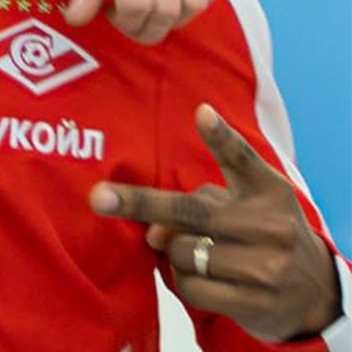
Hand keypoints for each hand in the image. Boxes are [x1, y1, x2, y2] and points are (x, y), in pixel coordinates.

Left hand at [53, 0, 218, 43]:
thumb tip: (78, 20)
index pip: (136, 0)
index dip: (124, 22)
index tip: (109, 14)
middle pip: (169, 7)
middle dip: (147, 29)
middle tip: (128, 22)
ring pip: (195, 1)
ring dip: (172, 21)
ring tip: (148, 11)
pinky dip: (193, 3)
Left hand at [88, 105, 340, 340]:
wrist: (317, 295)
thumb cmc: (265, 239)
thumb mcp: (250, 209)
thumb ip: (201, 205)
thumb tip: (152, 234)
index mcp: (268, 192)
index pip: (242, 160)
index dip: (221, 136)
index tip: (202, 114)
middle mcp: (269, 225)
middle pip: (191, 211)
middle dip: (140, 204)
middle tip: (99, 198)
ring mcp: (265, 266)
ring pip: (181, 252)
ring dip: (175, 254)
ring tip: (205, 257)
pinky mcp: (255, 302)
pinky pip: (190, 287)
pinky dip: (186, 282)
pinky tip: (209, 281)